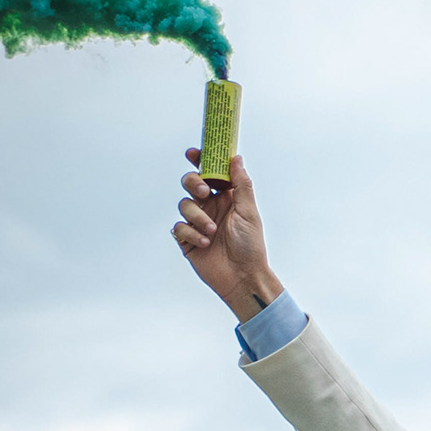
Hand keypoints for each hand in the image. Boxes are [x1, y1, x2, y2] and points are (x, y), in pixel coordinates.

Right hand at [173, 153, 280, 321]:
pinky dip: (191, 233)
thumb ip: (241, 184)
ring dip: (197, 216)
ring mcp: (197, 222)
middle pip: (191, 183)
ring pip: (184, 204)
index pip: (211, 173)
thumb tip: (236, 158)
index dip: (201, 160)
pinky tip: (205, 244)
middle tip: (202, 191)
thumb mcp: (248, 212)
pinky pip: (179, 227)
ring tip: (212, 232)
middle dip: (193, 182)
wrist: (242, 278)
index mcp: (226, 198)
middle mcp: (210, 207)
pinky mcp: (187, 239)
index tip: (194, 152)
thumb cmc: (250, 246)